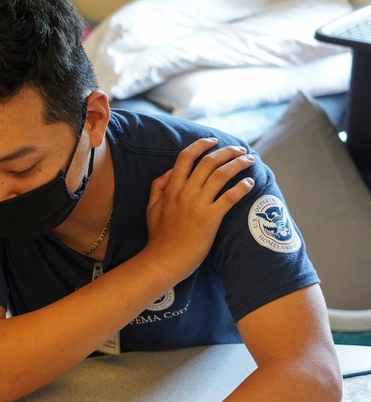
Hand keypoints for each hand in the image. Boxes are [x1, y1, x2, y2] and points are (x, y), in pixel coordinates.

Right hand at [143, 137, 255, 281]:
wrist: (163, 261)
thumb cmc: (158, 237)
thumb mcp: (151, 208)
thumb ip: (159, 187)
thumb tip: (171, 172)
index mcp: (171, 189)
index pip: (186, 157)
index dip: (201, 145)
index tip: (213, 141)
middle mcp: (185, 193)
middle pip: (209, 162)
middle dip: (227, 151)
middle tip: (240, 149)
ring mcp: (198, 205)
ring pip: (222, 175)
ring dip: (239, 164)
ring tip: (250, 160)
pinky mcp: (210, 219)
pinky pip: (230, 197)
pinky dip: (242, 187)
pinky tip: (250, 183)